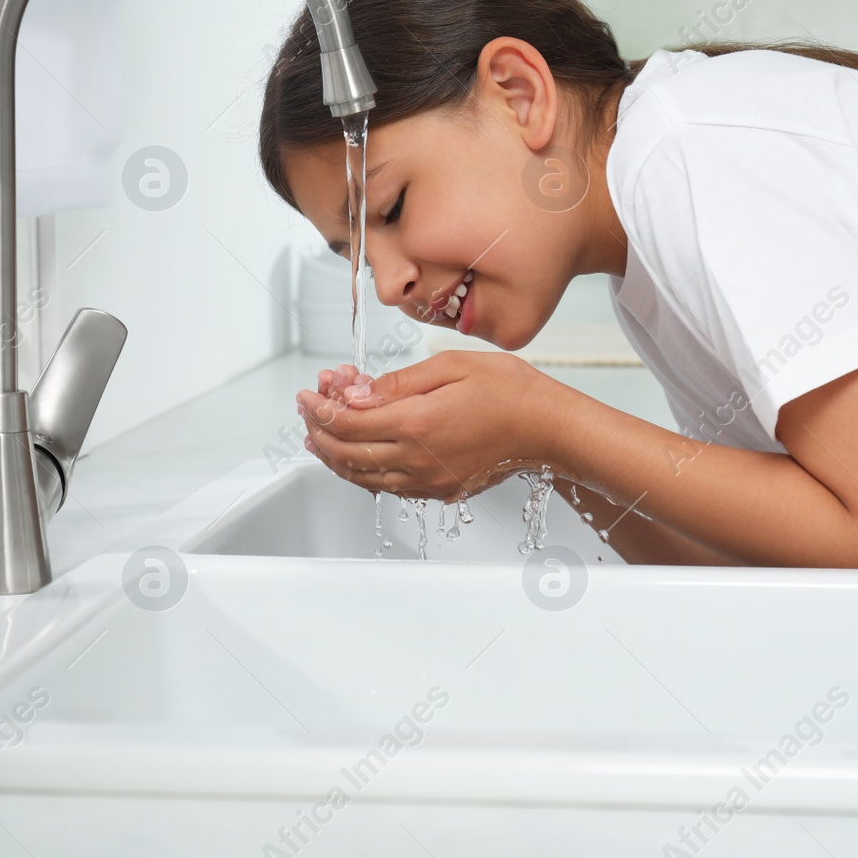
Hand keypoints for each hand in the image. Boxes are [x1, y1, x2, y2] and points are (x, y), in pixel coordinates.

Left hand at [295, 350, 568, 500]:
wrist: (550, 429)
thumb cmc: (511, 392)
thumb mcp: (450, 367)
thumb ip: (398, 383)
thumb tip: (355, 394)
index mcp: (416, 424)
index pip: (347, 421)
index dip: (319, 407)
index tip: (307, 393)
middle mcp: (417, 459)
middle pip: (345, 453)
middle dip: (317, 431)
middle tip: (308, 411)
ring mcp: (428, 480)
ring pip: (362, 477)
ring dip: (333, 457)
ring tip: (318, 437)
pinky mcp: (441, 491)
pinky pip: (387, 488)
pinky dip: (361, 472)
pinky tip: (355, 456)